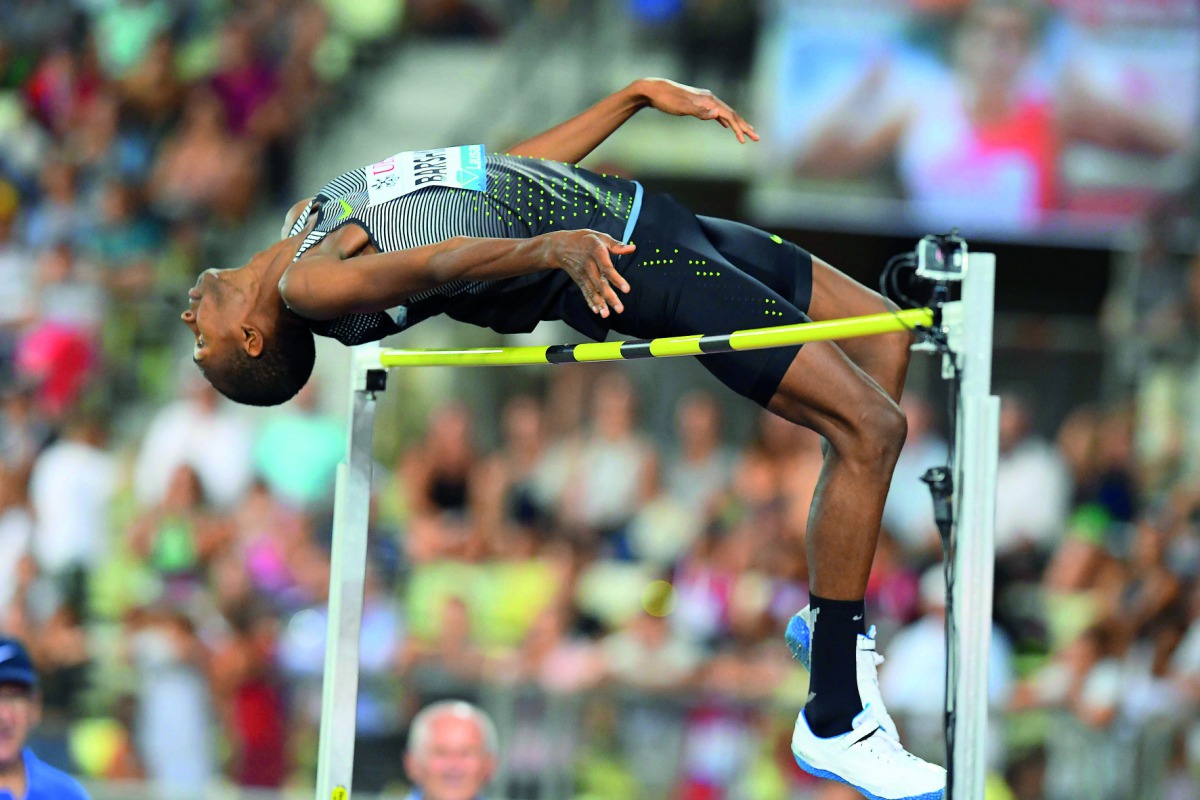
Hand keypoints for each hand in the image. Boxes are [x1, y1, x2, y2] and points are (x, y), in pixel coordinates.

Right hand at [542, 229, 633, 317]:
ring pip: (592, 290)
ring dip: (600, 303)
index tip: (626, 289)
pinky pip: (585, 292)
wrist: (560, 246)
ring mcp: (582, 274)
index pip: (607, 268)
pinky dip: (590, 302)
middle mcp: (588, 265)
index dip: (616, 279)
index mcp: (595, 252)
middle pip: (600, 283)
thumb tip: (632, 248)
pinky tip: (597, 311)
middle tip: (620, 309)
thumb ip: (616, 244)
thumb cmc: (584, 239)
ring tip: (607, 315)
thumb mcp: (600, 236)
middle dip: (610, 297)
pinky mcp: (579, 280)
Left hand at [636, 77, 758, 142]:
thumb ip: (699, 112)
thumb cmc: (666, 100)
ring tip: (746, 132)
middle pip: (731, 113)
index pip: (729, 116)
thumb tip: (717, 115)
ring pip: (725, 113)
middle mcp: (709, 98)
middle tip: (756, 137)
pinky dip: (724, 120)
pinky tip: (725, 125)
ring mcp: (704, 100)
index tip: (746, 140)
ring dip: (736, 123)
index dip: (739, 128)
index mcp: (708, 100)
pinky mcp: (698, 103)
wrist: (653, 89)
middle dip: (744, 126)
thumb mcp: (681, 108)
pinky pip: (716, 113)